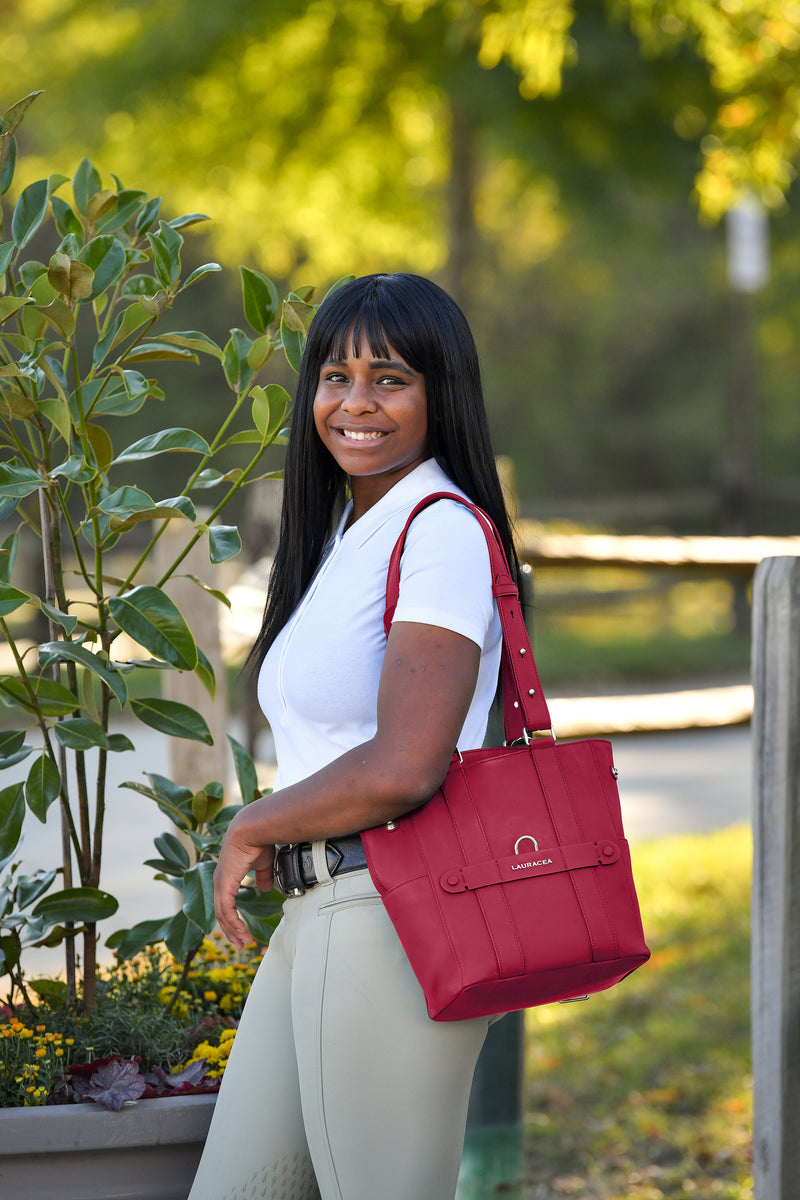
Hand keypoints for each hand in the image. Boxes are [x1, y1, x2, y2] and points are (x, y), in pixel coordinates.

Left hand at [214, 809, 275, 948]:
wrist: (253, 829)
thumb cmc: (257, 841)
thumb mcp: (262, 863)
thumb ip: (262, 876)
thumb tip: (265, 888)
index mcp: (226, 877)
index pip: (225, 904)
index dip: (233, 919)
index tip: (243, 931)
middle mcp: (219, 882)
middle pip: (221, 914)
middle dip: (231, 930)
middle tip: (241, 943)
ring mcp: (220, 884)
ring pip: (222, 915)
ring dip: (233, 930)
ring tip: (244, 942)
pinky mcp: (224, 885)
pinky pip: (226, 910)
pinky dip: (233, 923)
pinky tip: (241, 931)